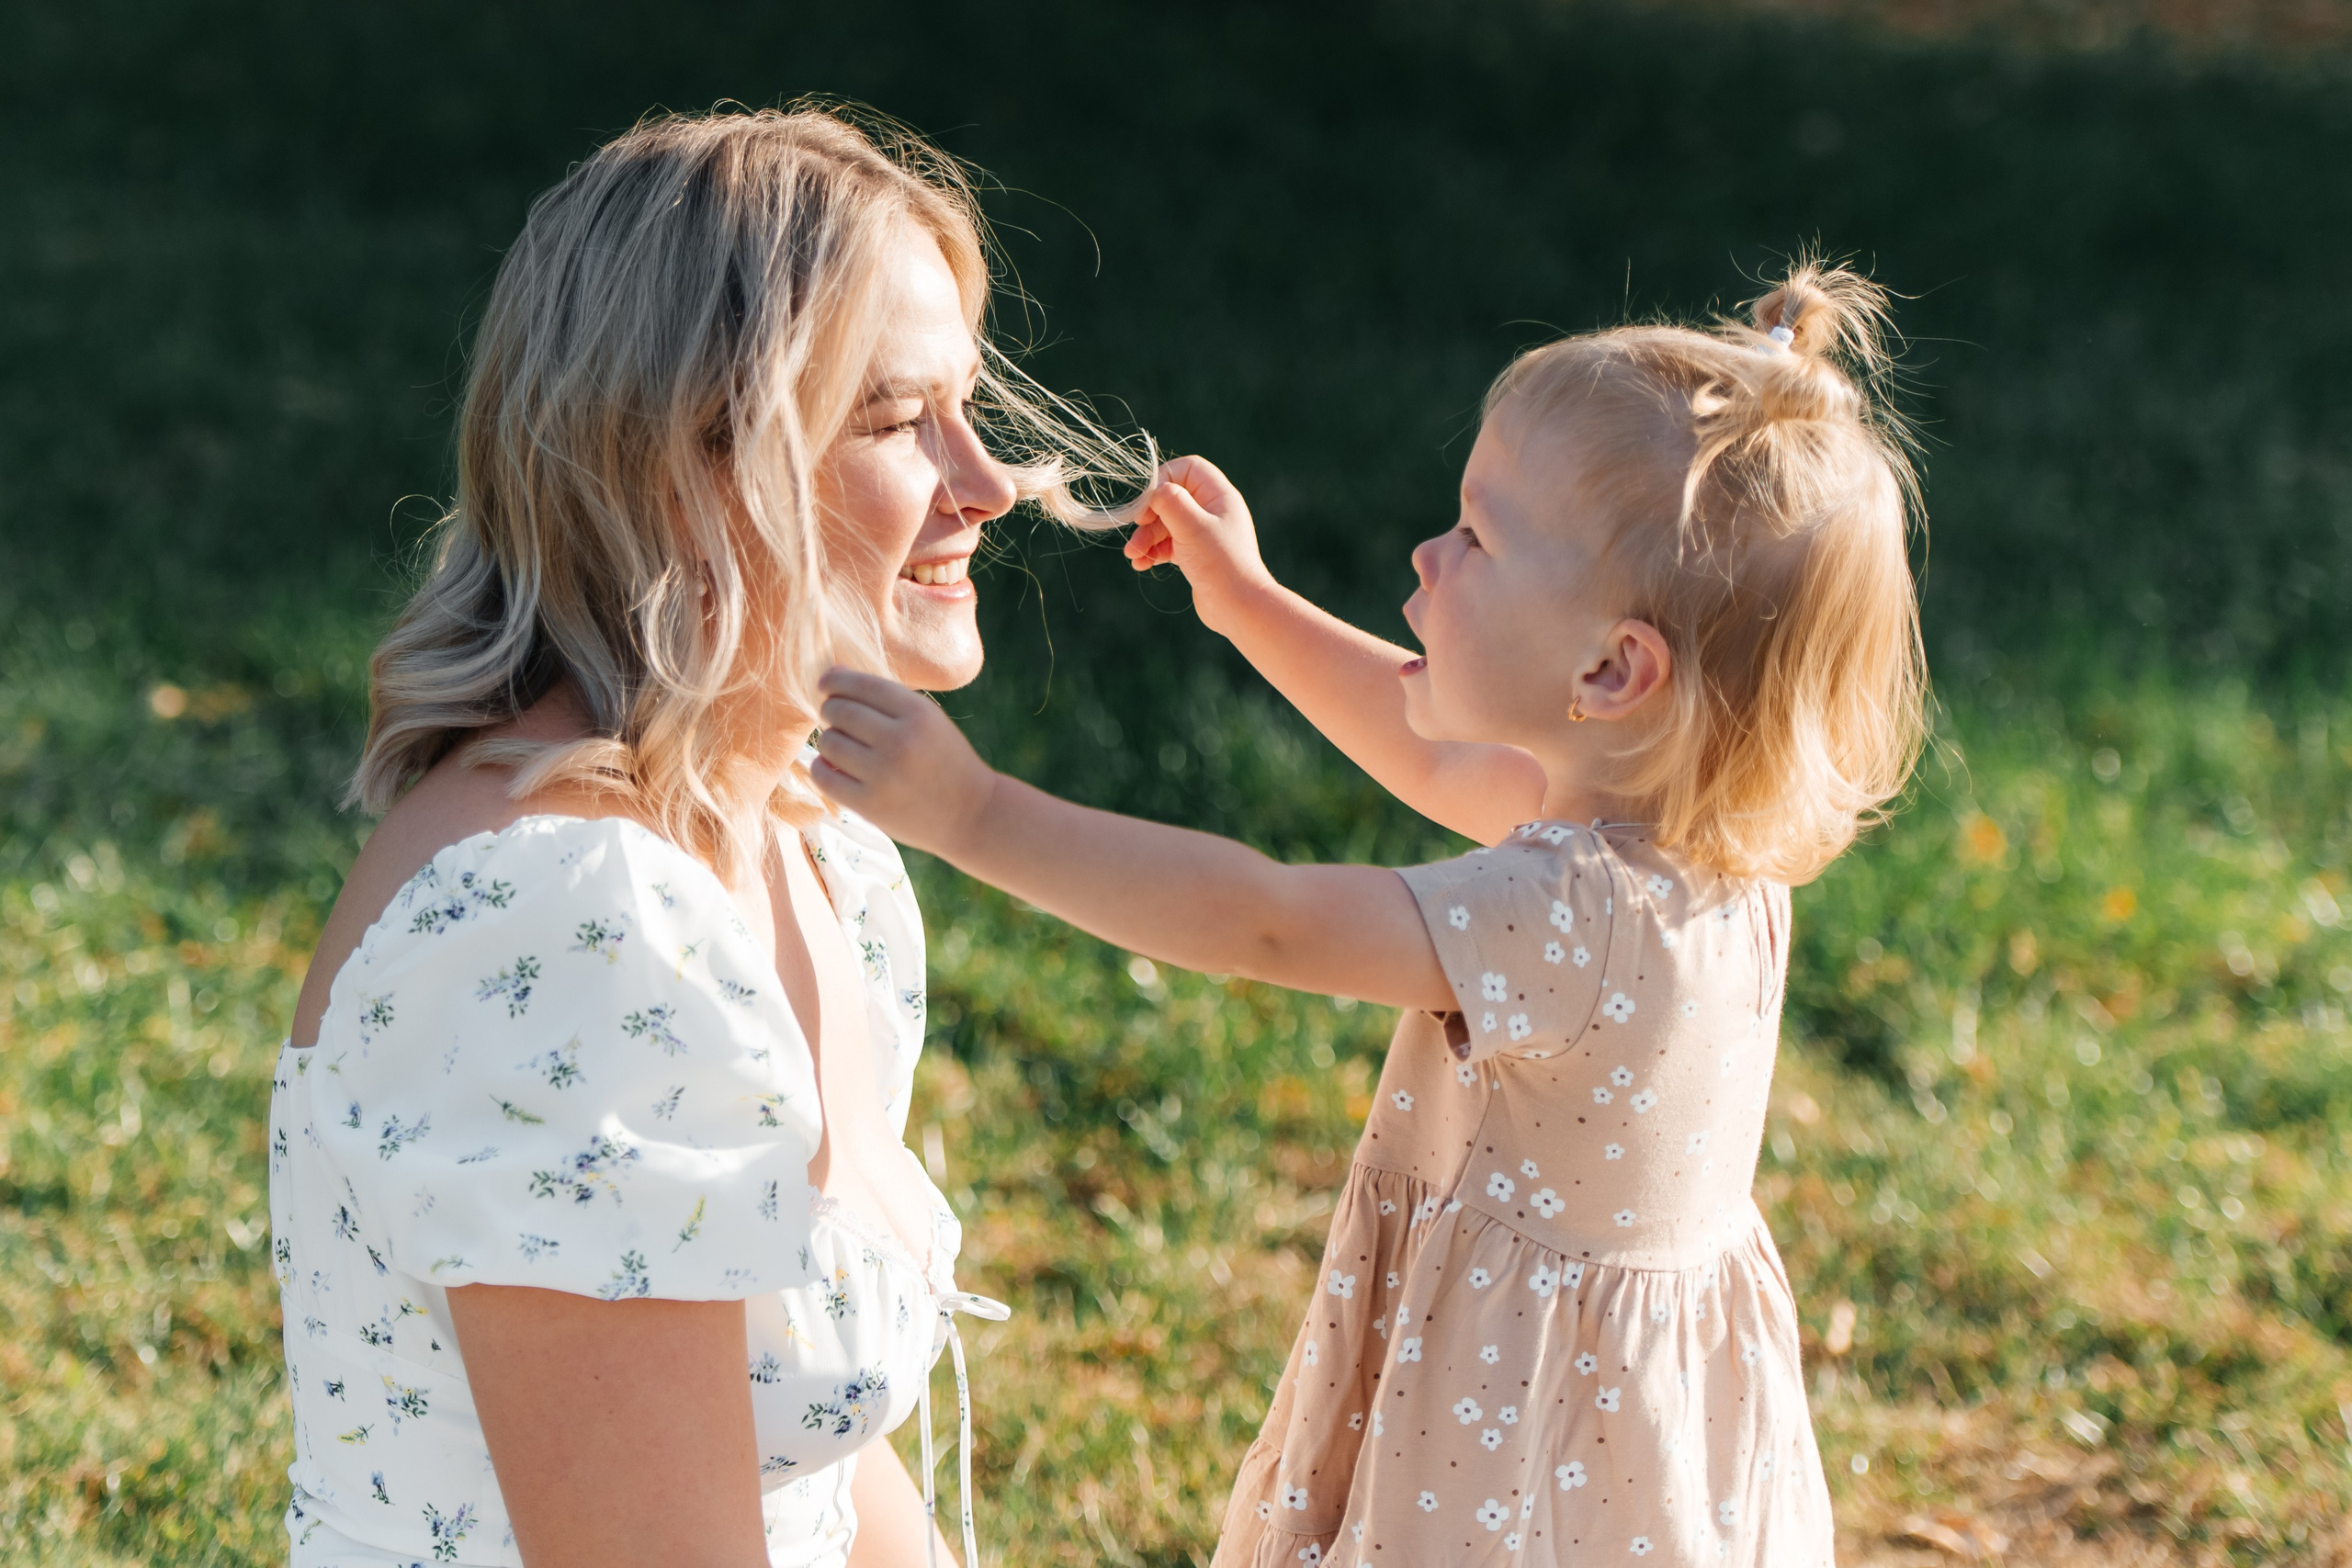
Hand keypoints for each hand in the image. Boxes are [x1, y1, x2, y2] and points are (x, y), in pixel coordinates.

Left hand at [810, 669, 996, 858]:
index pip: (862, 685)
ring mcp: (884, 775)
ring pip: (829, 742)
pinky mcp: (869, 805)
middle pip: (840, 712)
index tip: (826, 684)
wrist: (971, 813)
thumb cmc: (944, 760)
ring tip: (842, 746)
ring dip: (829, 740)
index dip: (836, 681)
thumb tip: (831, 674)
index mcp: (919, 715)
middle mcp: (900, 742)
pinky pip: (823, 776)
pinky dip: (821, 767)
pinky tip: (832, 766)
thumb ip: (885, 698)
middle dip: (831, 710)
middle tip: (835, 717)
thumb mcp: (929, 720)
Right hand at [1121, 455, 1273, 633]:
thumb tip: (1154, 491)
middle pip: (1172, 499)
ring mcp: (1205, 535)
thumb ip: (1170, 501)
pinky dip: (1153, 552)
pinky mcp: (1196, 556)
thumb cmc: (1221, 564)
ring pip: (1167, 525)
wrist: (1239, 609)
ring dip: (1146, 537)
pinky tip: (1141, 564)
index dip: (1164, 478)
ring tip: (1133, 555)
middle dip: (1149, 517)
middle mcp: (1213, 512)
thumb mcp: (1192, 526)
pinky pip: (1169, 546)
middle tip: (1136, 532)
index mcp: (1219, 497)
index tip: (1148, 501)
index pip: (1188, 469)